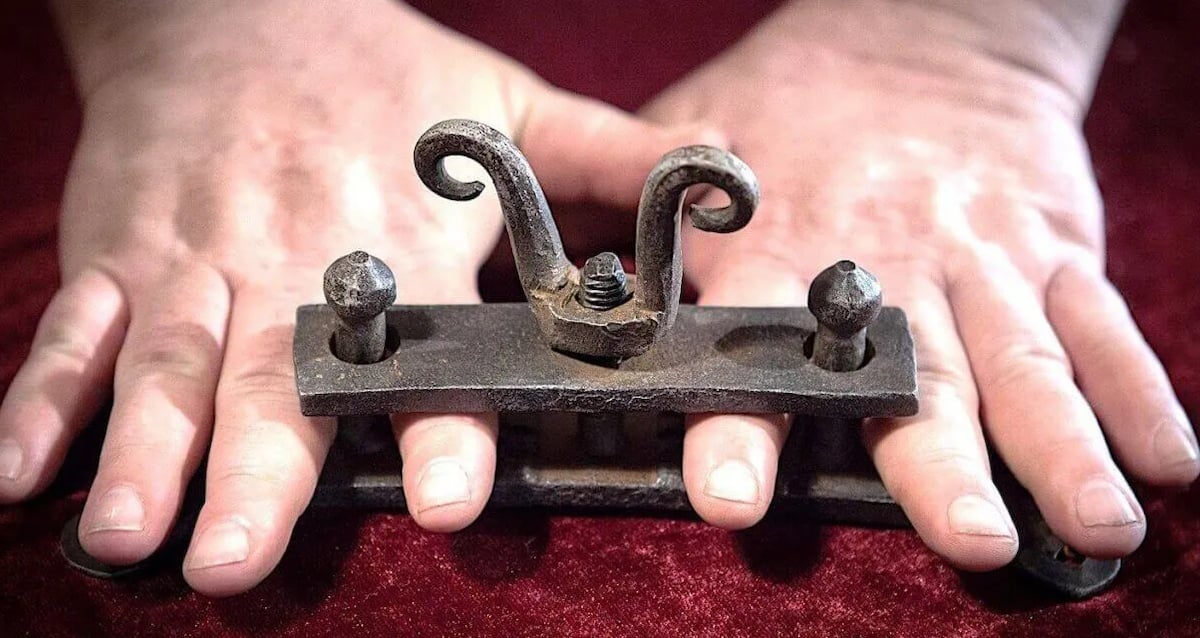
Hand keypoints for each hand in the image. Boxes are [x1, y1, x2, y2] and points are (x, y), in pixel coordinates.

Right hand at [0, 1, 714, 594]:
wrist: (234, 3)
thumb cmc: (382, 72)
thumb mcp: (506, 103)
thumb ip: (610, 157)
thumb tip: (724, 182)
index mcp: (392, 231)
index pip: (418, 340)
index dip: (431, 419)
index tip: (442, 497)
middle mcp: (287, 254)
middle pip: (271, 372)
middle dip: (258, 468)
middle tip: (240, 562)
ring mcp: (192, 256)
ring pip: (165, 362)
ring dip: (143, 452)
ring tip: (131, 537)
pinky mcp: (119, 251)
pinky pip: (72, 330)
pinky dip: (42, 399)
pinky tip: (16, 477)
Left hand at [642, 1, 1197, 568]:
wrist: (918, 28)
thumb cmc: (791, 101)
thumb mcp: (694, 139)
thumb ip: (634, 214)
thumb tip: (553, 286)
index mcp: (789, 248)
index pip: (758, 349)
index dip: (742, 426)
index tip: (735, 500)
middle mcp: (894, 263)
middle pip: (919, 372)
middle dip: (941, 460)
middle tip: (968, 540)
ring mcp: (983, 258)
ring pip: (1025, 358)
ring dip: (1061, 446)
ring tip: (1091, 525)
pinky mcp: (1054, 246)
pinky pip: (1101, 323)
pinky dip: (1138, 390)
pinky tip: (1169, 464)